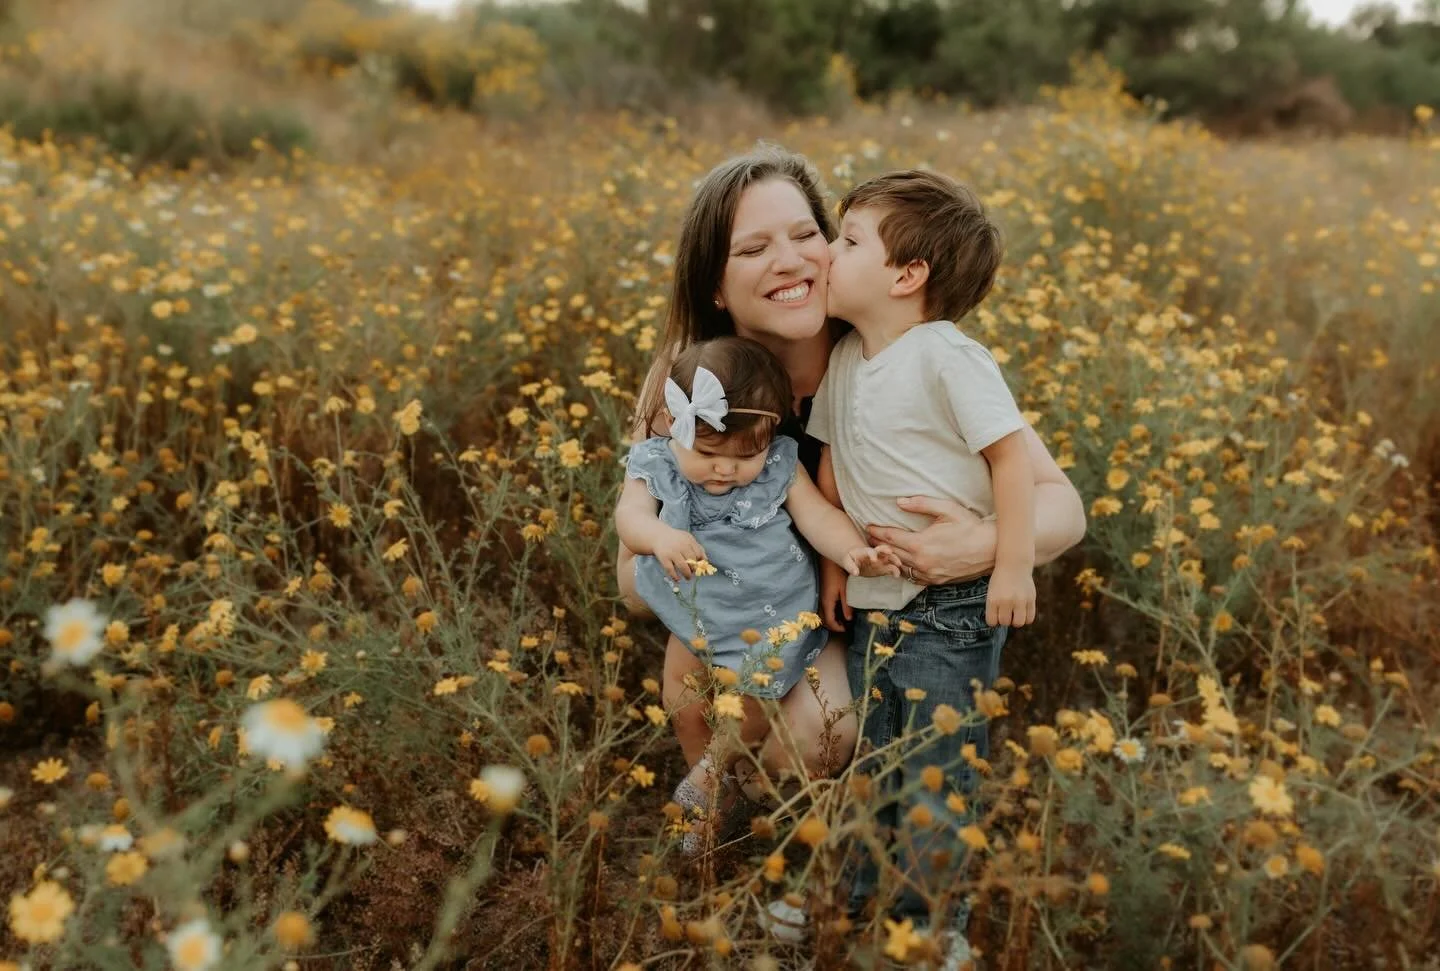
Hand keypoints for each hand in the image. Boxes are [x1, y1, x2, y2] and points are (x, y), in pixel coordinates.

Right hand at [652, 528, 706, 581]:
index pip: (698, 554)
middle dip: (694, 569)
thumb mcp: (687, 538)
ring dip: (687, 575)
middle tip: (694, 573)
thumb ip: (697, 547)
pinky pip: (671, 570)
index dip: (700, 562)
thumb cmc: (676, 539)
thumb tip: (705, 561)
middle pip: (692, 561)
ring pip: (683, 567)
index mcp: (688, 540)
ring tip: (688, 578)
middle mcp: (681, 546)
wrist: (658, 535)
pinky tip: (678, 579)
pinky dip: (675, 576)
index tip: (699, 567)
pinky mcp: (664, 558)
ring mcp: (672, 552)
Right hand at [819, 558, 849, 632]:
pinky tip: (835, 610)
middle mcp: (820, 602)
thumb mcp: (845, 590)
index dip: (837, 628)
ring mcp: (818, 598)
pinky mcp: (819, 594)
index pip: (830, 621)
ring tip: (840, 620)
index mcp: (827, 602)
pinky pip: (821, 609)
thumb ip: (846, 605)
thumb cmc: (837, 574)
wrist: (826, 562)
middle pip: (823, 620)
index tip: (846, 629)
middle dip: (833, 626)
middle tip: (843, 626)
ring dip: (829, 620)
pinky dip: (827, 613)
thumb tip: (849, 619)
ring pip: (821, 615)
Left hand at [842, 545, 902, 578]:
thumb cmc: (851, 559)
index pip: (870, 551)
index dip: (873, 555)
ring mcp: (881, 559)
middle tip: (892, 556)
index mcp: (866, 551)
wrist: (856, 559)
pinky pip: (891, 567)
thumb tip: (855, 573)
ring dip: (895, 560)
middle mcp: (876, 553)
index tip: (874, 560)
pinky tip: (897, 575)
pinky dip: (895, 570)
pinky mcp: (884, 566)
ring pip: (890, 557)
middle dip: (889, 553)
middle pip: (884, 550)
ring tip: (899, 566)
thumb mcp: (847, 562)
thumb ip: (851, 567)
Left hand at [865, 496, 995, 585]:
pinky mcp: (936, 581)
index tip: (868, 526)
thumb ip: (921, 504)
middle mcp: (921, 562)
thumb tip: (899, 502)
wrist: (991, 549)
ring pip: (900, 568)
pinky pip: (913, 578)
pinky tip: (901, 564)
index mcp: (921, 544)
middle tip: (870, 538)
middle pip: (891, 553)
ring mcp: (929, 574)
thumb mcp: (947, 509)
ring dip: (889, 559)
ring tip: (881, 551)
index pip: (890, 537)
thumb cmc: (970, 526)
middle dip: (878, 545)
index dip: (877, 531)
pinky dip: (904, 570)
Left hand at [986, 564, 1035, 626]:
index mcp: (993, 599)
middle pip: (1005, 622)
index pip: (992, 622)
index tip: (995, 614)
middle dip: (1005, 619)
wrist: (1014, 564)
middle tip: (1006, 612)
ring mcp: (1019, 600)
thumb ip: (995, 607)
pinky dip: (1026, 618)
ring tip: (1015, 613)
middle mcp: (1006, 601)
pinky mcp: (1031, 599)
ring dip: (1016, 621)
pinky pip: (1030, 618)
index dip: (993, 620)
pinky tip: (1023, 611)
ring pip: (1018, 623)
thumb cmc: (1000, 580)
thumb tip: (1001, 624)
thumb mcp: (992, 592)